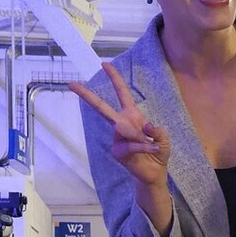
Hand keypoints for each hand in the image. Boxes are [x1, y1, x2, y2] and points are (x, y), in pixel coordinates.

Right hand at [71, 66, 170, 188]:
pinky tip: (153, 149)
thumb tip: (146, 126)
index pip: (121, 93)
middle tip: (72, 84)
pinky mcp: (117, 152)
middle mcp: (121, 123)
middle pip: (101, 107)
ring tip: (152, 145)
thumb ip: (157, 131)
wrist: (155, 172)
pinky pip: (131, 144)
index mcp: (131, 115)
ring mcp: (117, 138)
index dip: (115, 78)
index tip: (105, 64)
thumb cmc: (157, 151)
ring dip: (141, 137)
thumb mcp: (163, 138)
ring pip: (124, 129)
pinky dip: (145, 147)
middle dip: (87, 95)